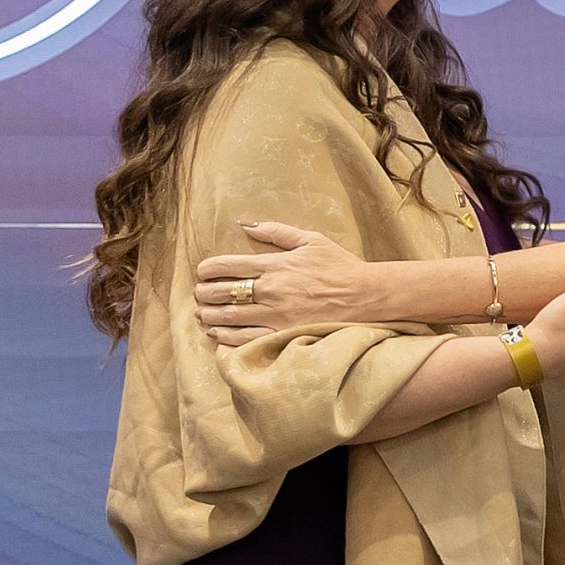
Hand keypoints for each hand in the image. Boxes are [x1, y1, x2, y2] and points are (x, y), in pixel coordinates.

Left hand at [196, 221, 382, 342]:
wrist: (365, 295)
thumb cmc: (340, 266)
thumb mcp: (312, 240)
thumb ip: (278, 232)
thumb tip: (247, 225)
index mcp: (275, 264)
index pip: (225, 265)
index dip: (206, 269)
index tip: (203, 271)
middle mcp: (270, 290)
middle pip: (219, 292)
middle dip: (202, 292)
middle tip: (199, 293)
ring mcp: (274, 315)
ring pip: (226, 317)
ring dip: (207, 315)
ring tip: (202, 314)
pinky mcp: (281, 334)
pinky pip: (243, 339)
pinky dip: (223, 337)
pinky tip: (216, 334)